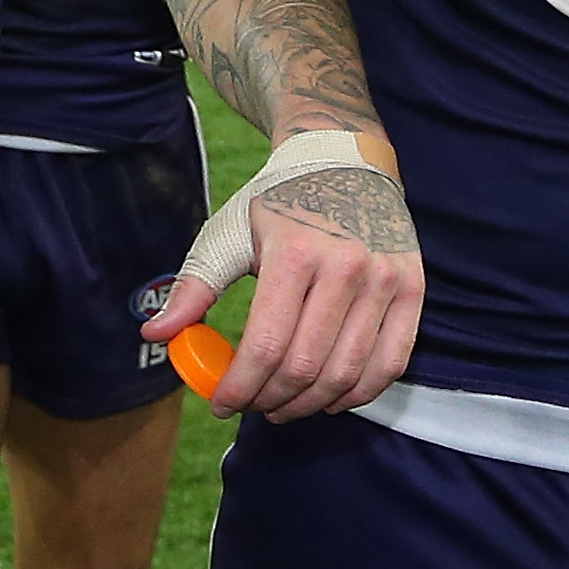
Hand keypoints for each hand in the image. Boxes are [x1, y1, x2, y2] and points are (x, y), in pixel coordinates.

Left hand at [141, 156, 423, 422]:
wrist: (344, 160)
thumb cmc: (279, 202)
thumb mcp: (228, 233)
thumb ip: (194, 287)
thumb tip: (155, 335)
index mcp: (294, 252)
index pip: (267, 346)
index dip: (240, 388)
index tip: (222, 404)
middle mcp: (346, 265)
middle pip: (305, 367)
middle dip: (271, 401)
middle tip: (253, 407)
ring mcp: (386, 278)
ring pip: (347, 373)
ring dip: (311, 405)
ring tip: (286, 406)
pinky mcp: (413, 287)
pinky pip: (391, 362)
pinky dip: (360, 393)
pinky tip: (331, 397)